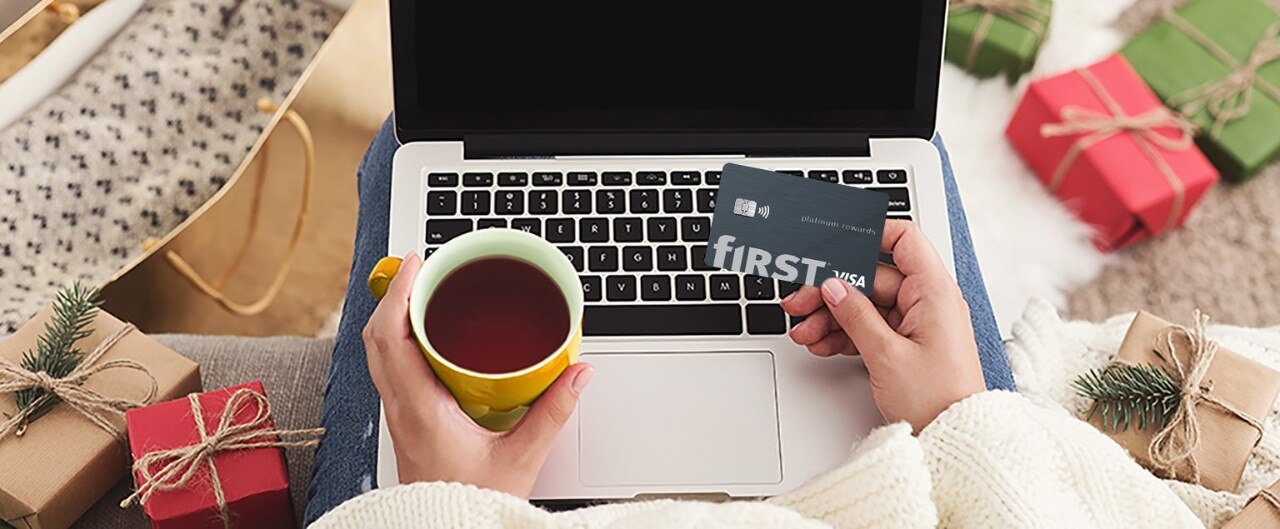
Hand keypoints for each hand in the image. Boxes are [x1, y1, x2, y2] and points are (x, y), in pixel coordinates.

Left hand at [362, 253, 593, 497]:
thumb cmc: (472, 505)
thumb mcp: (522, 458)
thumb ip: (552, 413)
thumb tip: (578, 373)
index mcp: (419, 409)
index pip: (391, 337)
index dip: (400, 292)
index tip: (419, 262)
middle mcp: (399, 409)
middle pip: (377, 337)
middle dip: (396, 294)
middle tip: (424, 267)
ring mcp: (398, 416)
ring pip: (379, 353)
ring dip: (395, 317)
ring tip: (424, 292)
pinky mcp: (405, 423)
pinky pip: (390, 369)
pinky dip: (401, 341)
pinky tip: (428, 337)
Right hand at [779, 220, 984, 431]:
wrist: (954, 441)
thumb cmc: (938, 401)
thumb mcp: (887, 355)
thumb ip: (856, 315)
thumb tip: (832, 286)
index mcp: (933, 292)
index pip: (903, 239)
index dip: (868, 235)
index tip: (833, 244)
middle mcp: (927, 302)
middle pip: (871, 277)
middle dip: (831, 290)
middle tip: (799, 303)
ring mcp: (916, 324)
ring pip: (864, 305)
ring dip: (831, 316)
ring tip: (804, 332)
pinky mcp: (906, 345)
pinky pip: (869, 327)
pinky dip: (843, 334)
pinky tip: (820, 344)